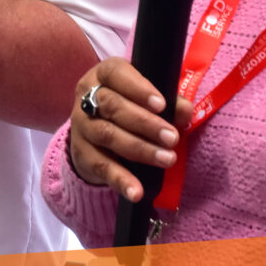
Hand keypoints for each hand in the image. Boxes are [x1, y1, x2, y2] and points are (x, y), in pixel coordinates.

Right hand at [67, 57, 193, 201]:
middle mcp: (86, 97)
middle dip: (144, 123)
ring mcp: (81, 126)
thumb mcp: (145, 98)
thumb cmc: (127, 106)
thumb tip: (184, 111)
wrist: (94, 133)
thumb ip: (168, 102)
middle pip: (112, 106)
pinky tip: (136, 191)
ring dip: (139, 148)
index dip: (138, 88)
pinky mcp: (81, 154)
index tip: (162, 105)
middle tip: (172, 137)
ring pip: (107, 135)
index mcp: (103, 75)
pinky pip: (101, 166)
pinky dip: (120, 180)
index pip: (115, 74)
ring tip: (167, 159)